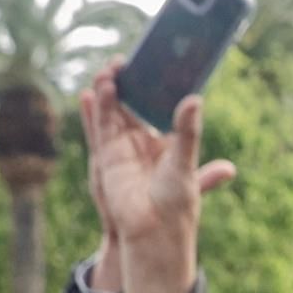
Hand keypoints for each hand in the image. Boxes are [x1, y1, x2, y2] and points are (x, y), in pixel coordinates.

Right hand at [78, 66, 236, 292]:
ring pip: (114, 110)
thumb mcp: (187, 164)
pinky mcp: (107, 156)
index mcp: (166, 140)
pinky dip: (98, 108)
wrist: (153, 232)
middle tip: (126, 60)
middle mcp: (144, 141)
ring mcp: (124, 147)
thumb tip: (196, 100)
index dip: (154, 84)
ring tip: (110, 69)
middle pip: (132, 103)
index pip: (159, 105)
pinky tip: (97, 91)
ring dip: (110, 90)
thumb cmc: (176, 204)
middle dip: (128, 82)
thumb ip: (189, 134)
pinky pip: (101, 126)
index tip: (153, 62)